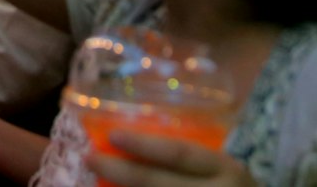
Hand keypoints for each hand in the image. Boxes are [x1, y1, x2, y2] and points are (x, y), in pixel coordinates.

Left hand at [89, 130, 258, 185]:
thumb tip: (131, 138)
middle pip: (159, 184)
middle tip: (90, 159)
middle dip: (121, 172)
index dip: (145, 145)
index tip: (113, 135)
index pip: (180, 153)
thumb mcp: (222, 171)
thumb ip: (190, 158)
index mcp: (225, 169)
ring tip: (96, 184)